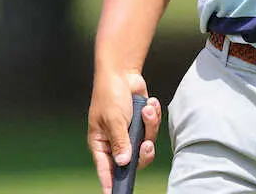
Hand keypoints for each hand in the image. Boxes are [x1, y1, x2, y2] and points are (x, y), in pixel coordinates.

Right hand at [87, 69, 162, 193]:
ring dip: (149, 125)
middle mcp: (116, 141)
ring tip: (146, 109)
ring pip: (146, 143)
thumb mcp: (113, 119)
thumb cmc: (110, 94)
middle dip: (143, 150)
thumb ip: (120, 142)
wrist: (122, 72)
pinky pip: (152, 129)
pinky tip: (149, 104)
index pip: (106, 169)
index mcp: (101, 144)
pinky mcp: (141, 123)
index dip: (111, 183)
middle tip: (146, 144)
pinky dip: (153, 116)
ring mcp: (129, 133)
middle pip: (133, 160)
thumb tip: (123, 162)